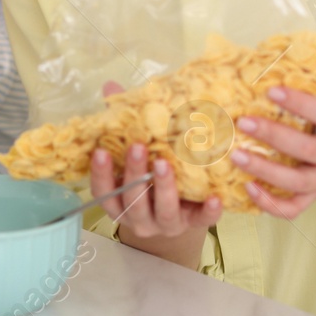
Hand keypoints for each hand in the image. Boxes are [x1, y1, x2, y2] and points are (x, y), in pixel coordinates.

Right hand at [91, 142, 221, 269]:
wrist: (179, 211)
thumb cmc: (150, 178)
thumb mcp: (136, 160)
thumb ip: (124, 132)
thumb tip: (111, 91)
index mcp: (120, 204)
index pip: (104, 193)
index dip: (101, 174)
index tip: (101, 151)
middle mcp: (140, 219)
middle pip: (133, 202)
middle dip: (135, 174)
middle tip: (138, 147)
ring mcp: (167, 224)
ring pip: (164, 212)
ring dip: (163, 188)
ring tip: (164, 164)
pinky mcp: (193, 224)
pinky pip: (201, 221)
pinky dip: (208, 211)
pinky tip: (215, 197)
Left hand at [231, 85, 315, 219]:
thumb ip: (314, 87)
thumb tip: (271, 65)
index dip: (299, 103)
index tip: (271, 90)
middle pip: (309, 150)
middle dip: (274, 136)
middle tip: (243, 122)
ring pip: (298, 183)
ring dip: (265, 170)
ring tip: (236, 155)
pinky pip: (293, 208)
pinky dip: (270, 203)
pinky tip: (248, 188)